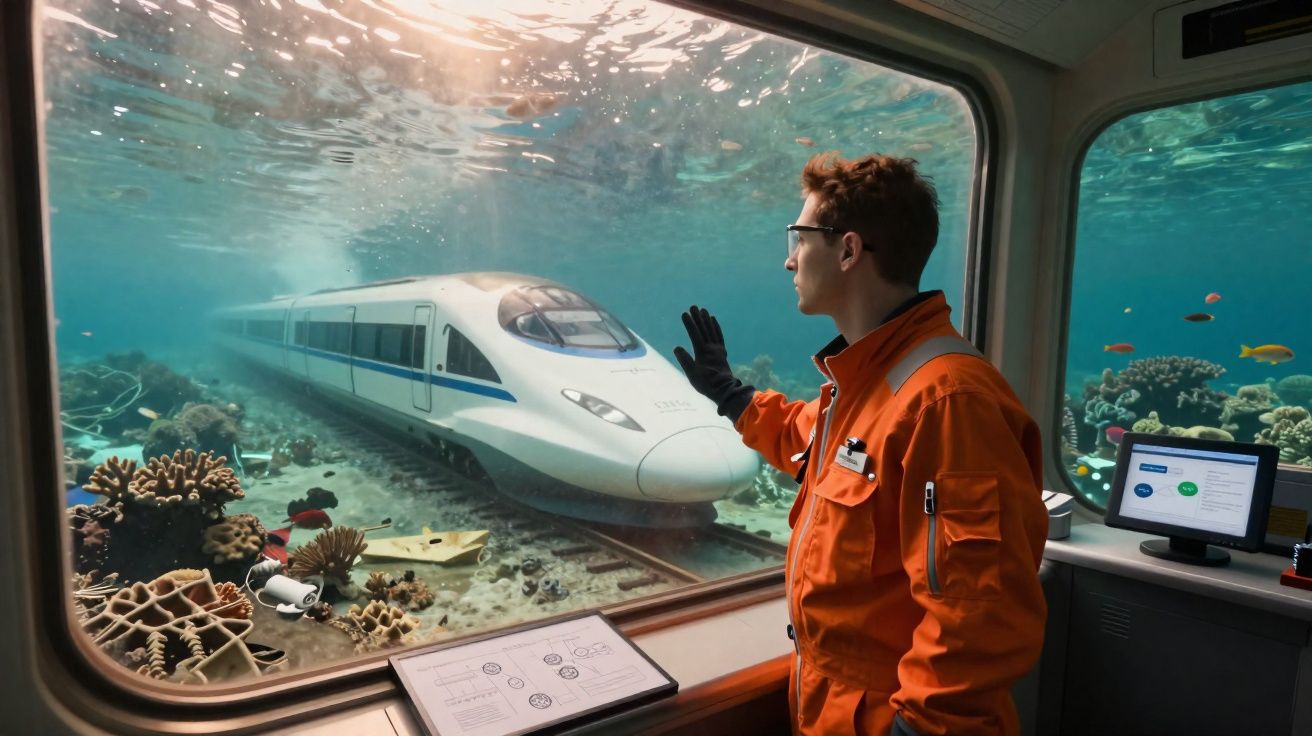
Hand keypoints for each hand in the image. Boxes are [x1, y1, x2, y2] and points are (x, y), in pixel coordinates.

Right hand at [674, 306, 755, 420]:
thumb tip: (677, 348)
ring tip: (702, 310)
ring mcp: (718, 349)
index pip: (695, 335)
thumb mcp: (692, 375)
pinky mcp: (722, 352)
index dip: (689, 324)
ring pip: (711, 331)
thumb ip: (685, 361)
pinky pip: (719, 336)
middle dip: (697, 318)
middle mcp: (711, 348)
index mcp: (703, 353)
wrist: (724, 390)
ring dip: (706, 320)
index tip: (684, 314)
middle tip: (693, 306)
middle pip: (703, 330)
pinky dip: (716, 327)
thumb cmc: (706, 384)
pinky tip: (713, 320)